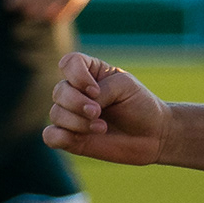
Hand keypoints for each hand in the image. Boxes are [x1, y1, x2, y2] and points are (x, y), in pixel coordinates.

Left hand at [2, 0, 112, 23]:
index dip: (13, 2)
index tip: (8, 5)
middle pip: (32, 4)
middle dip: (24, 8)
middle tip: (21, 10)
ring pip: (45, 12)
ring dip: (37, 14)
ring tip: (33, 13)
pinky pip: (61, 14)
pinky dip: (53, 16)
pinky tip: (48, 14)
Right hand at [43, 51, 171, 165]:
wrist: (153, 135)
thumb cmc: (140, 105)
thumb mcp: (124, 87)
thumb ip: (100, 90)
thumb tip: (80, 108)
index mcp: (90, 73)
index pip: (69, 63)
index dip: (77, 76)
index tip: (96, 90)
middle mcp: (76, 92)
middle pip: (59, 91)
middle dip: (77, 103)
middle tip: (98, 112)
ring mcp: (72, 115)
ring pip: (55, 114)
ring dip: (77, 122)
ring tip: (102, 127)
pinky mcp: (70, 138)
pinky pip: (50, 136)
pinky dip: (60, 136)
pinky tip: (80, 139)